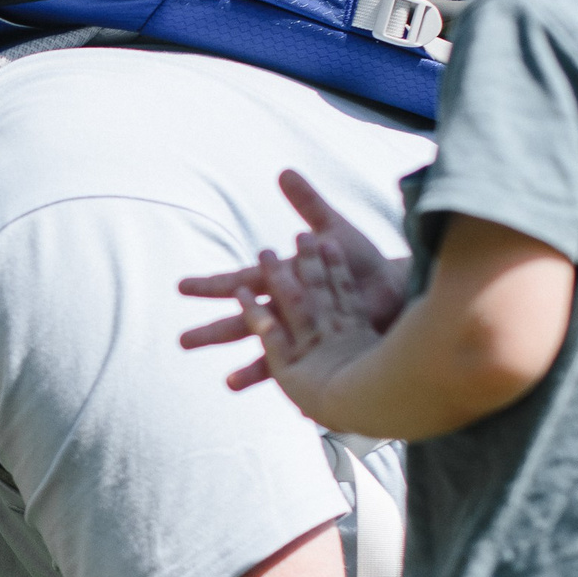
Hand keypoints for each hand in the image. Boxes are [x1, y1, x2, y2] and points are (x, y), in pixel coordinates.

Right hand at [180, 171, 397, 422]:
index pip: (239, 282)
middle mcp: (287, 309)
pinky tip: (290, 404)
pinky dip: (299, 386)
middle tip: (182, 342)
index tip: (181, 287)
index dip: (211, 285)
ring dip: (248, 369)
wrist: (396, 290)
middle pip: (242, 322)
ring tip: (229, 385)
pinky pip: (307, 370)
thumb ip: (308, 204)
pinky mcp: (325, 347)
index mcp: (283, 281)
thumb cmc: (364, 261)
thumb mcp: (333, 229)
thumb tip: (283, 172)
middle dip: (213, 332)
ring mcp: (304, 331)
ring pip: (269, 353)